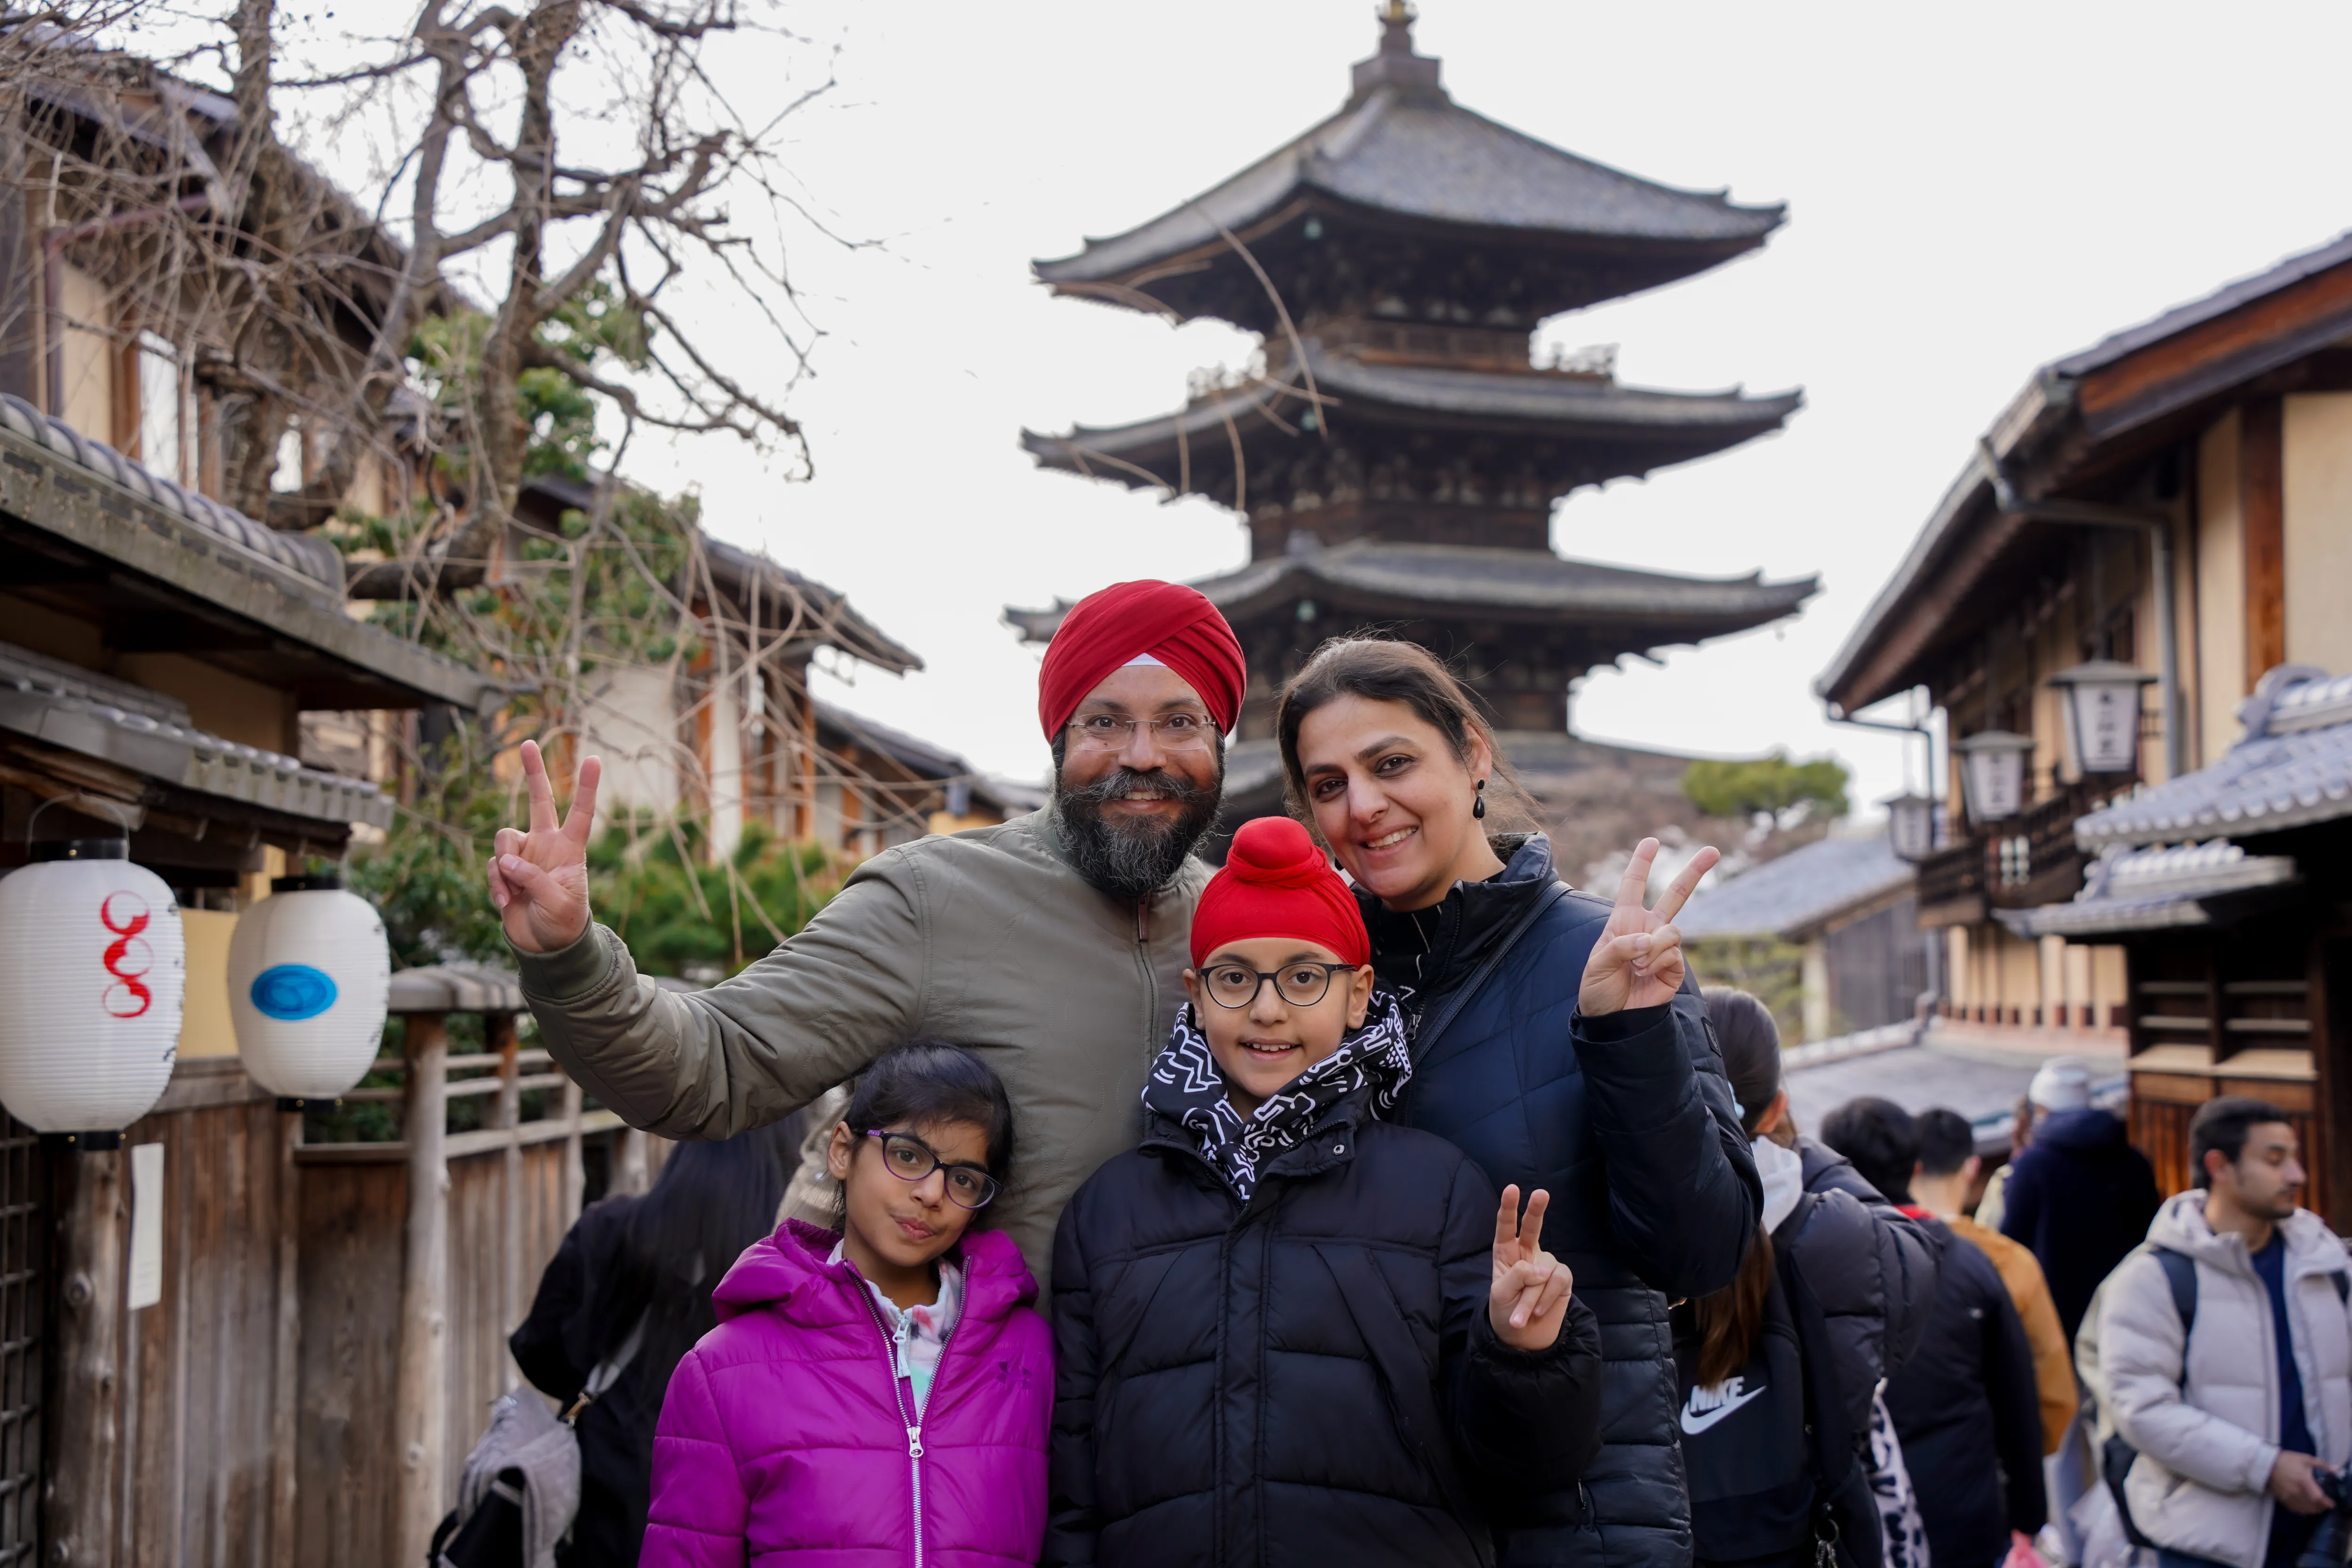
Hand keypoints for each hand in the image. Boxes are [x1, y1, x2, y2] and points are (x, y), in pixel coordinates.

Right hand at [486, 740, 600, 953]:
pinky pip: (494, 866)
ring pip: (504, 840)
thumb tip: (508, 861)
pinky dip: (496, 884)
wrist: (545, 946)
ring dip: (505, 867)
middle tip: (527, 743)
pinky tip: (506, 902)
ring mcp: (525, 855)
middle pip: (539, 801)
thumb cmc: (563, 923)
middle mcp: (547, 845)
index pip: (581, 813)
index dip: (586, 787)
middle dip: (533, 772)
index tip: (593, 759)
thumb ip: (535, 879)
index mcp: (571, 850)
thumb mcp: (559, 903)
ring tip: (515, 893)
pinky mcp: (506, 870)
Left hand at [1489, 1185, 1572, 1351]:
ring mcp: (1546, 1265)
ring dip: (1532, 1296)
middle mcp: (1527, 1253)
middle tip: (1542, 1193)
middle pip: (1531, 1228)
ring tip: (1524, 1315)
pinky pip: (1558, 1281)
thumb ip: (1517, 1276)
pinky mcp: (1562, 1278)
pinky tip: (1539, 1311)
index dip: (1508, 1207)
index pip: (1506, 1227)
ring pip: (1543, 1271)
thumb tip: (1541, 1270)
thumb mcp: (1501, 1294)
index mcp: (1505, 1253)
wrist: (1523, 1338)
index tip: (1511, 1188)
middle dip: (1536, 1210)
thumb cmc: (1505, 1312)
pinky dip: (1547, 1298)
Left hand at [1578, 837, 1717, 1015]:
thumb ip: (1621, 946)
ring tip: (1637, 966)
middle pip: (1676, 895)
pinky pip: (1674, 953)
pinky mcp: (1675, 966)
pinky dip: (1658, 961)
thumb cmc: (1598, 989)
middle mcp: (1648, 929)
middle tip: (1714, 851)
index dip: (1641, 863)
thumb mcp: (1597, 964)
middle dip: (1694, 872)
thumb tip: (1649, 939)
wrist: (1613, 1019)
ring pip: (1673, 930)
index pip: (1633, 885)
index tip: (1652, 842)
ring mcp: (1663, 947)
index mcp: (1624, 921)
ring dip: (1654, 947)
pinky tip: (1646, 974)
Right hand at [2270, 1450, 2333, 1514]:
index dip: (2326, 1503)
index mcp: (2304, 1481)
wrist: (2266, 1463)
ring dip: (2313, 1510)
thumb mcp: (2305, 1458)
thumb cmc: (2287, 1460)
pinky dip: (2302, 1510)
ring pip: (2304, 1509)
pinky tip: (2305, 1508)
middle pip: (2313, 1506)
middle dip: (2321, 1508)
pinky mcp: (2282, 1499)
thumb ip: (2321, 1464)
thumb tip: (2335, 1469)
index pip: (2318, 1498)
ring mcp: (2289, 1496)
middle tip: (2325, 1506)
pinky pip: (2295, 1509)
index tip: (2331, 1504)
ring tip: (2317, 1508)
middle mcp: (2297, 1492)